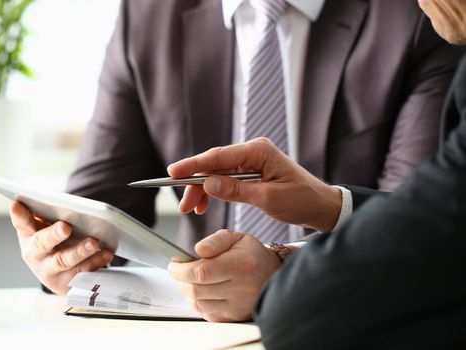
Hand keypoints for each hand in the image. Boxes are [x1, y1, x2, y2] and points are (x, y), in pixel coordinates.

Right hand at [9, 201, 113, 294]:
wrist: (61, 277)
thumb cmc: (54, 245)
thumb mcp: (46, 230)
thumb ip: (45, 215)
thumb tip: (49, 199)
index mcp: (29, 237)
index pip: (21, 223)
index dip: (18, 215)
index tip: (16, 204)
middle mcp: (36, 256)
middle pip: (42, 244)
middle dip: (53, 235)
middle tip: (65, 226)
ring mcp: (51, 272)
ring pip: (65, 261)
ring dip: (80, 251)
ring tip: (94, 242)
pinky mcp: (68, 283)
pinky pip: (83, 272)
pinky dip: (96, 262)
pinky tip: (106, 253)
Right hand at [167, 137, 341, 231]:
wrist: (321, 206)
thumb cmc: (302, 200)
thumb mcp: (268, 199)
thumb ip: (236, 191)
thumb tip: (208, 184)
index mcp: (258, 151)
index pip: (218, 157)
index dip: (193, 165)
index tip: (173, 172)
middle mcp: (253, 151)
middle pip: (214, 164)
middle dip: (195, 183)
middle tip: (184, 204)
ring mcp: (252, 161)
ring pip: (217, 172)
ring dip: (202, 189)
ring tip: (192, 208)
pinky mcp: (252, 171)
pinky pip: (226, 178)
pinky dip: (214, 191)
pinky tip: (205, 203)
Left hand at [168, 229, 283, 321]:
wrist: (272, 274)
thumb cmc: (251, 254)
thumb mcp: (235, 237)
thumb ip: (214, 241)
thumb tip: (198, 250)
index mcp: (241, 265)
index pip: (202, 272)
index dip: (181, 269)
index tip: (174, 264)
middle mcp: (241, 289)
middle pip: (196, 290)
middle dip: (180, 279)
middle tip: (178, 270)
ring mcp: (238, 306)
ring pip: (198, 303)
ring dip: (187, 291)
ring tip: (191, 278)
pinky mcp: (234, 317)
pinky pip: (205, 313)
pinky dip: (198, 301)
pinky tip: (202, 290)